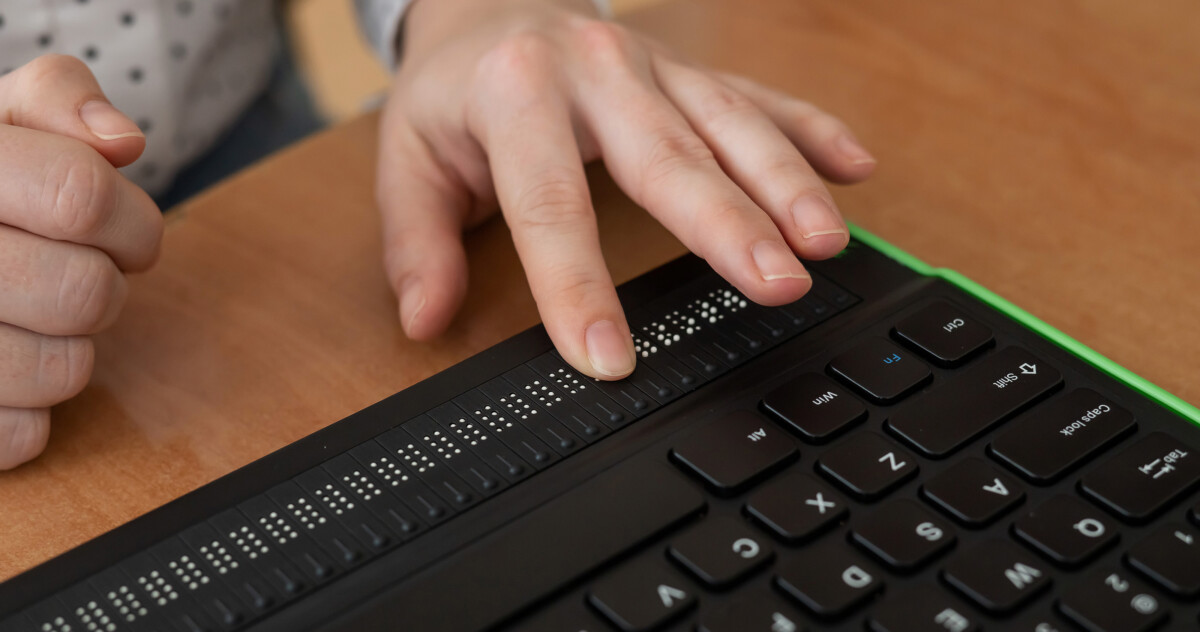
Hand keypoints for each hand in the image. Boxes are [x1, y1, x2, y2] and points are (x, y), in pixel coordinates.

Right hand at [0, 56, 162, 468]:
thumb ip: (59, 99)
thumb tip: (121, 141)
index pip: (82, 196)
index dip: (134, 221)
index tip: (125, 233)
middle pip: (86, 292)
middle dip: (107, 285)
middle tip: (77, 274)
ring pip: (64, 371)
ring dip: (73, 349)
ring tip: (33, 320)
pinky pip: (20, 437)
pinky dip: (30, 412)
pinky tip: (1, 367)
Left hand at [375, 0, 874, 379]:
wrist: (490, 5)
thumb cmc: (454, 92)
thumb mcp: (408, 157)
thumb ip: (416, 241)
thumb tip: (425, 317)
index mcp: (515, 93)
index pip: (551, 204)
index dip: (578, 286)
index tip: (608, 357)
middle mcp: (595, 70)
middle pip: (668, 157)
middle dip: (727, 224)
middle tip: (775, 284)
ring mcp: (653, 66)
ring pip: (729, 123)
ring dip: (785, 182)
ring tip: (826, 240)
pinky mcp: (691, 71)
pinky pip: (758, 97)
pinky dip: (810, 131)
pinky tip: (856, 167)